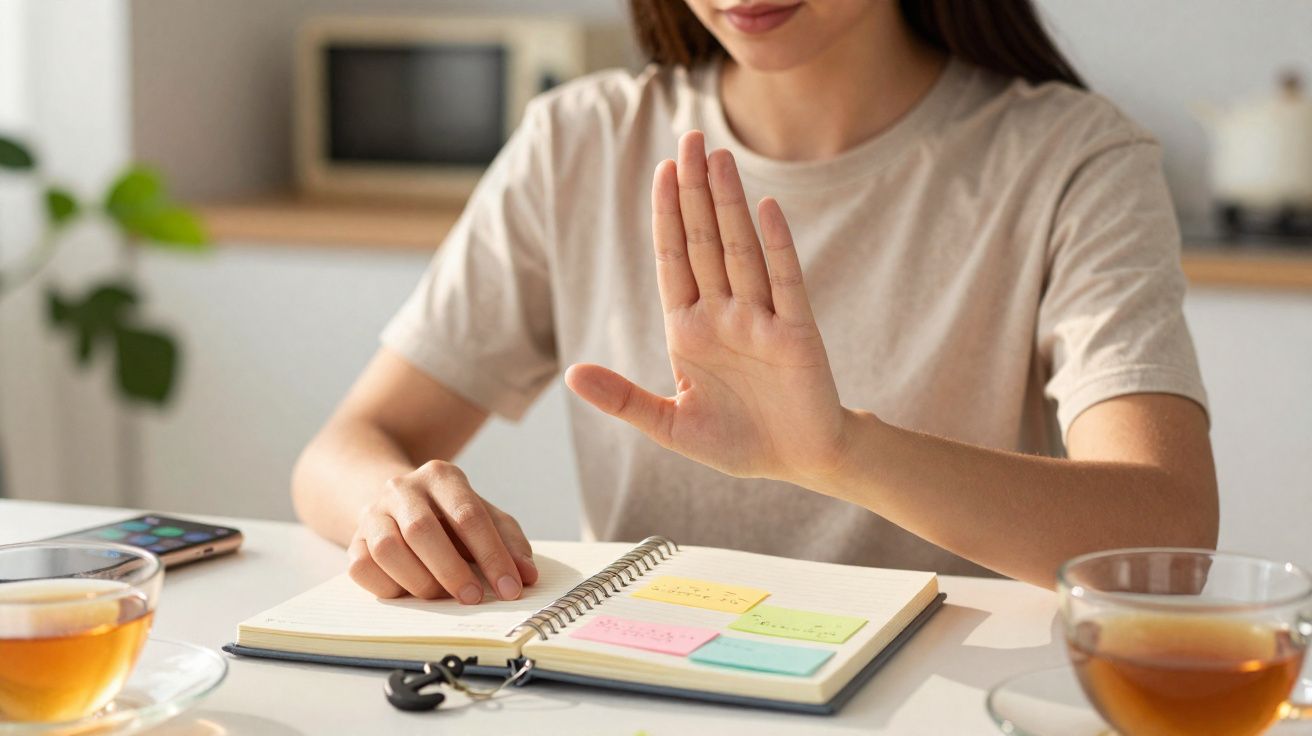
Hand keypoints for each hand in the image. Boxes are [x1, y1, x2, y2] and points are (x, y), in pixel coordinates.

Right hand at [347, 460, 539, 601]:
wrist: (397, 502)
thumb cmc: (450, 516)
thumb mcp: (485, 517)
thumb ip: (509, 542)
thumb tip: (527, 575)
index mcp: (441, 476)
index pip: (468, 515)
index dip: (492, 555)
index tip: (510, 588)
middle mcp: (402, 488)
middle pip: (422, 530)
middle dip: (452, 571)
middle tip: (472, 598)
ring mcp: (372, 513)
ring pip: (387, 550)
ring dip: (419, 581)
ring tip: (441, 596)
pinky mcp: (353, 540)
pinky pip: (362, 568)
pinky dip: (388, 587)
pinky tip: (410, 592)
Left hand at [566, 131, 849, 486]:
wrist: (798, 463)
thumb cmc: (737, 441)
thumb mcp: (669, 425)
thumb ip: (622, 398)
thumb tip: (571, 374)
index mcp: (690, 330)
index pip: (674, 259)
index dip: (667, 215)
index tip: (661, 170)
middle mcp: (724, 315)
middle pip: (704, 241)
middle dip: (694, 191)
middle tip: (690, 138)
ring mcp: (761, 320)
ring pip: (740, 251)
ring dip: (728, 204)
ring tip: (718, 157)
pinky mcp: (796, 334)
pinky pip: (785, 282)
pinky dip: (776, 245)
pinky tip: (765, 208)